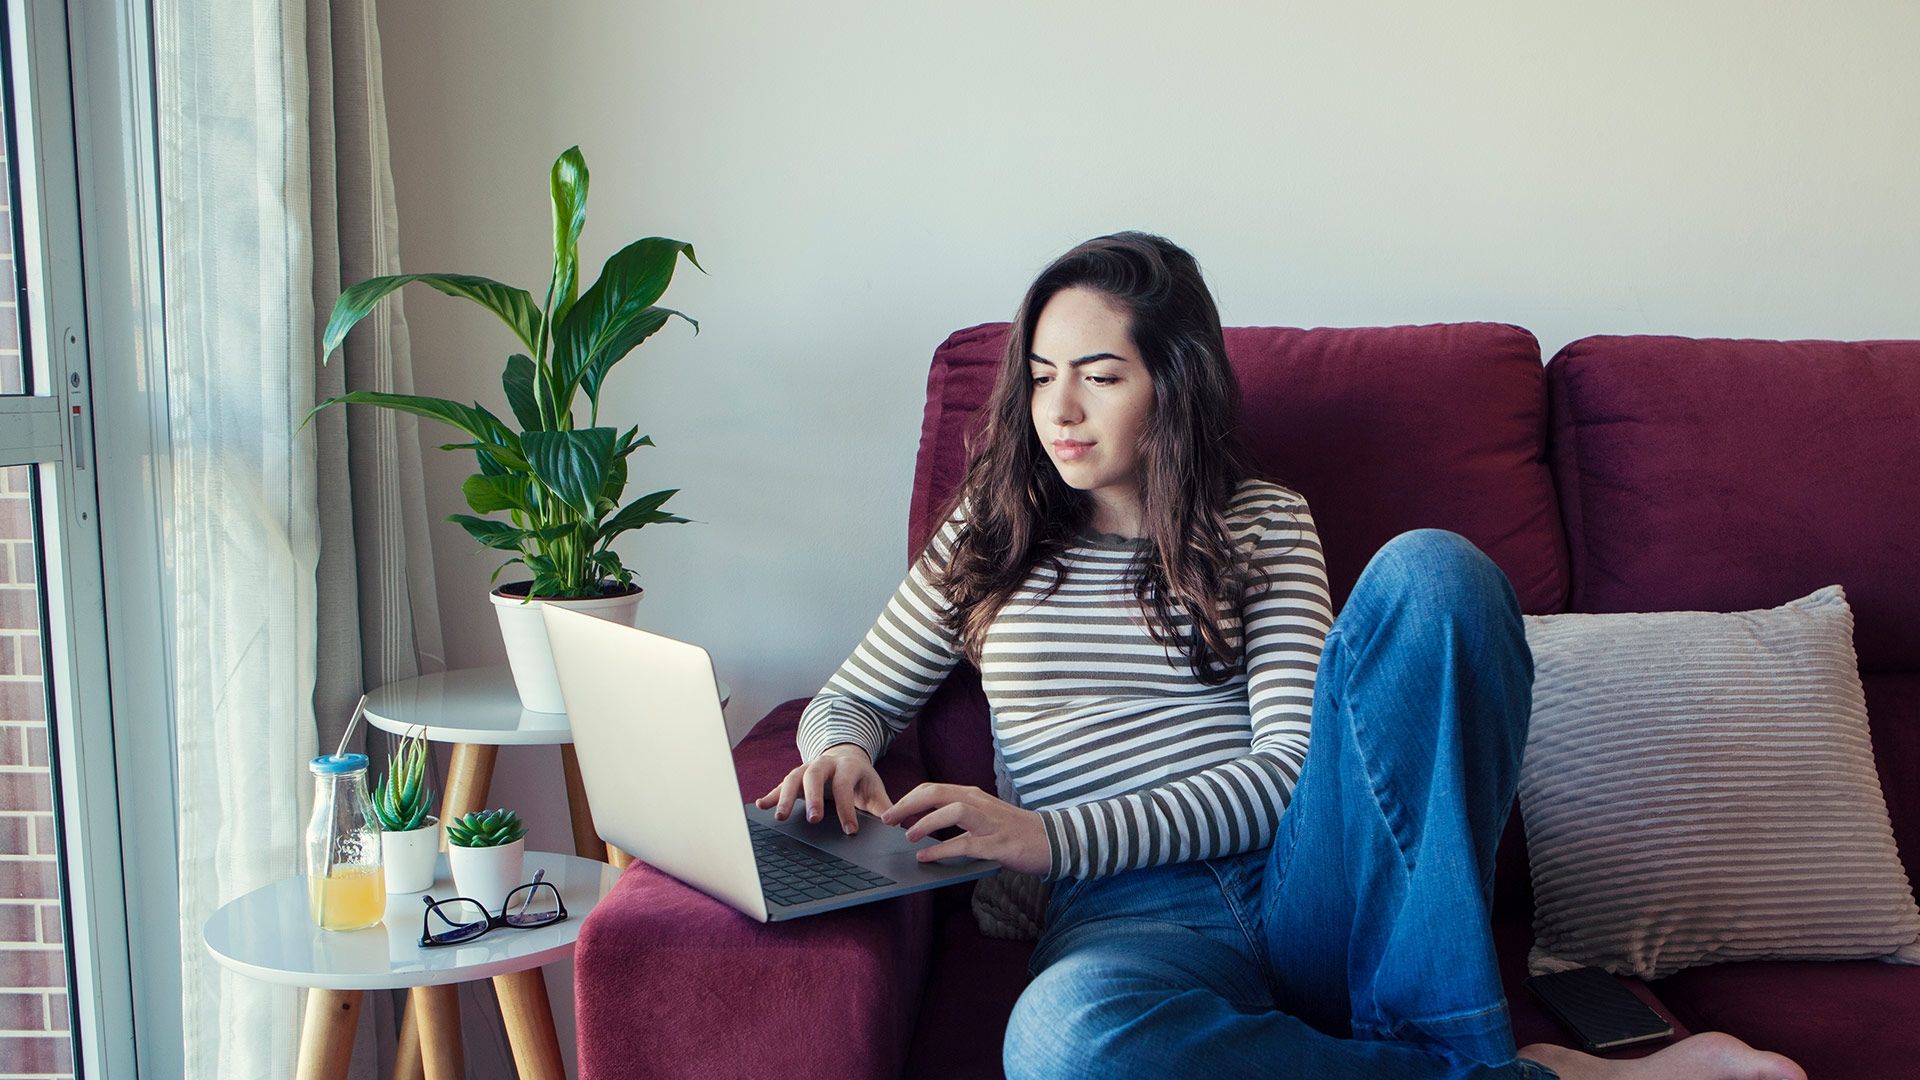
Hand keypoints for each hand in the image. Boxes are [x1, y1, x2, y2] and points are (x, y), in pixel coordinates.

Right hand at [754, 742, 893, 834]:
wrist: (845, 755)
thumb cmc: (860, 778)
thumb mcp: (874, 788)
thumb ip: (883, 806)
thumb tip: (895, 826)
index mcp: (847, 766)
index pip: (845, 785)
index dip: (847, 807)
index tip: (850, 830)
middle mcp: (824, 764)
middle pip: (815, 776)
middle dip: (813, 797)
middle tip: (814, 819)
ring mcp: (807, 768)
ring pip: (793, 778)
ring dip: (785, 797)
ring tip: (781, 817)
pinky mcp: (795, 777)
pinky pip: (780, 784)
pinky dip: (771, 795)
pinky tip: (761, 805)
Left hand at [879, 783, 1049, 875]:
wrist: (1052, 840)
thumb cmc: (1014, 830)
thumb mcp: (984, 814)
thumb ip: (960, 814)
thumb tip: (927, 823)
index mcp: (973, 795)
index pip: (933, 788)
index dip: (909, 798)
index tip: (891, 811)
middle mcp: (979, 803)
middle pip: (937, 793)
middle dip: (908, 805)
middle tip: (888, 820)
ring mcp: (989, 822)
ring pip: (952, 812)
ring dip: (926, 822)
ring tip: (908, 836)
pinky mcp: (997, 844)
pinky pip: (965, 844)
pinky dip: (942, 849)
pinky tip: (926, 857)